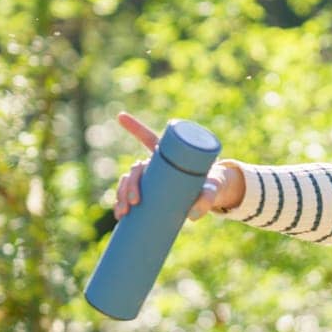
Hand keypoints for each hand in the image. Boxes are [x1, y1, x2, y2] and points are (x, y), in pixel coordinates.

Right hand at [111, 111, 242, 219]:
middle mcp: (155, 165)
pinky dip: (122, 205)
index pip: (149, 138)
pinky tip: (119, 215)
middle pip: (136, 169)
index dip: (134, 127)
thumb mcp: (212, 189)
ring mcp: (150, 179)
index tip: (120, 116)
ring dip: (121, 196)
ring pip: (127, 183)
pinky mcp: (149, 193)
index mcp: (168, 155)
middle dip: (130, 185)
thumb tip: (191, 215)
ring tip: (124, 212)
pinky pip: (129, 197)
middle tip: (135, 202)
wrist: (211, 195)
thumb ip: (207, 199)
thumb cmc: (211, 185)